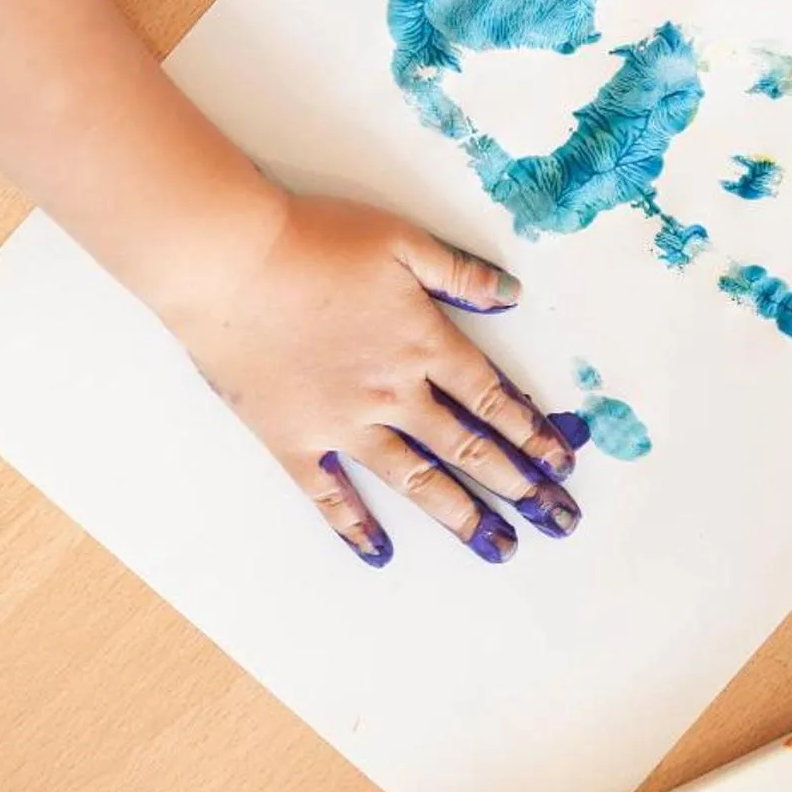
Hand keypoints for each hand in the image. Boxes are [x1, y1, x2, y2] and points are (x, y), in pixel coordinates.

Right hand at [167, 190, 582, 568]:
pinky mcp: (296, 440)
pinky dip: (356, 526)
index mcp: (424, 342)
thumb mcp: (401, 239)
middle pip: (466, 447)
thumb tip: (513, 297)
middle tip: (553, 521)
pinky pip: (331, 494)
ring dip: (460, 514)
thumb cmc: (315, 240)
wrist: (232, 262)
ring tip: (497, 547)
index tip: (560, 465)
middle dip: (517, 486)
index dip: (531, 433)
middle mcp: (394, 393)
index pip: (492, 398)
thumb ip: (460, 272)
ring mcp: (345, 424)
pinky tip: (380, 552)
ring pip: (415, 479)